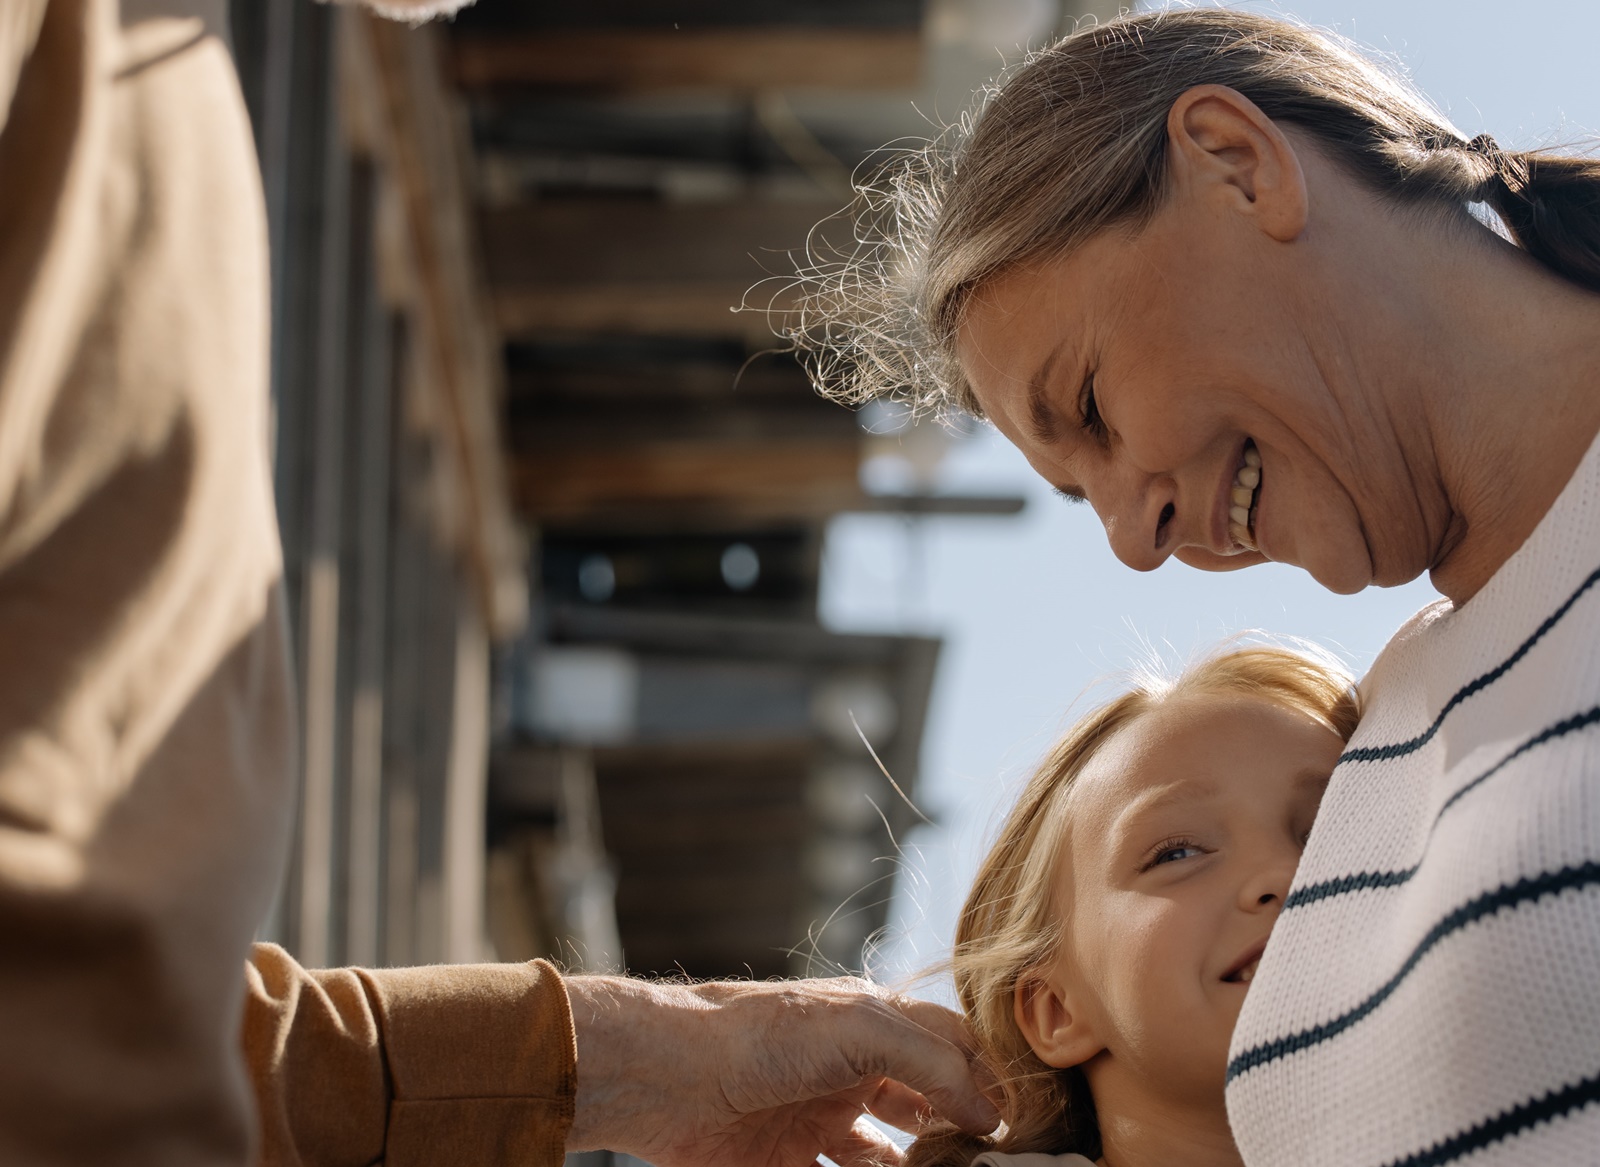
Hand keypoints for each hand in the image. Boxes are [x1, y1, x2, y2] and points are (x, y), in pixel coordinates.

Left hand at [563, 974, 999, 1166]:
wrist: (667, 1078)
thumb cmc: (761, 1035)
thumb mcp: (860, 1028)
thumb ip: (931, 1062)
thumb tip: (986, 1111)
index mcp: (872, 1023)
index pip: (948, 1045)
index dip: (984, 1079)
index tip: (1014, 1123)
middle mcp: (851, 1068)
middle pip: (923, 1103)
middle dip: (957, 1132)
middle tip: (985, 1163)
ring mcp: (819, 1118)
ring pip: (888, 1153)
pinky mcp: (787, 1162)